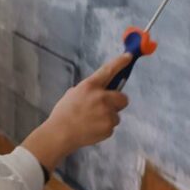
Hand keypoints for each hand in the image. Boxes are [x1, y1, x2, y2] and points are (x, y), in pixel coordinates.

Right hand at [22, 53, 129, 170]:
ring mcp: (107, 113)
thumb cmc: (64, 112)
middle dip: (117, 102)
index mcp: (89, 86)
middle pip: (123, 98)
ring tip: (92, 120)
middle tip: (105, 107)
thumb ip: (88, 90)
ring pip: (116, 114)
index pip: (109, 70)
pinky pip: (111, 125)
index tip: (129, 56)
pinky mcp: (109, 127)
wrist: (60, 133)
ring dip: (108, 116)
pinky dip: (104, 127)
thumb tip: (99, 92)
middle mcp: (101, 97)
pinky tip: (92, 128)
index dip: (120, 62)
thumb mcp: (73, 93)